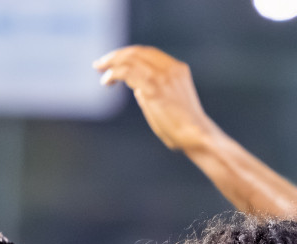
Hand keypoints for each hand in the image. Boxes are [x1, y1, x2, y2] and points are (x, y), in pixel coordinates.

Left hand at [95, 46, 217, 153]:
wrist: (197, 138)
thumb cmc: (184, 129)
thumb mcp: (169, 103)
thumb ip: (154, 92)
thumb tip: (137, 89)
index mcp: (178, 69)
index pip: (148, 53)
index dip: (128, 54)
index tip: (114, 61)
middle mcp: (171, 69)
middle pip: (137, 52)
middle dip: (116, 55)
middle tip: (100, 64)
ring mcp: (162, 77)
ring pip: (130, 59)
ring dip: (111, 62)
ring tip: (100, 70)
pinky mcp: (153, 88)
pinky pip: (127, 72)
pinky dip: (113, 74)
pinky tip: (107, 81)